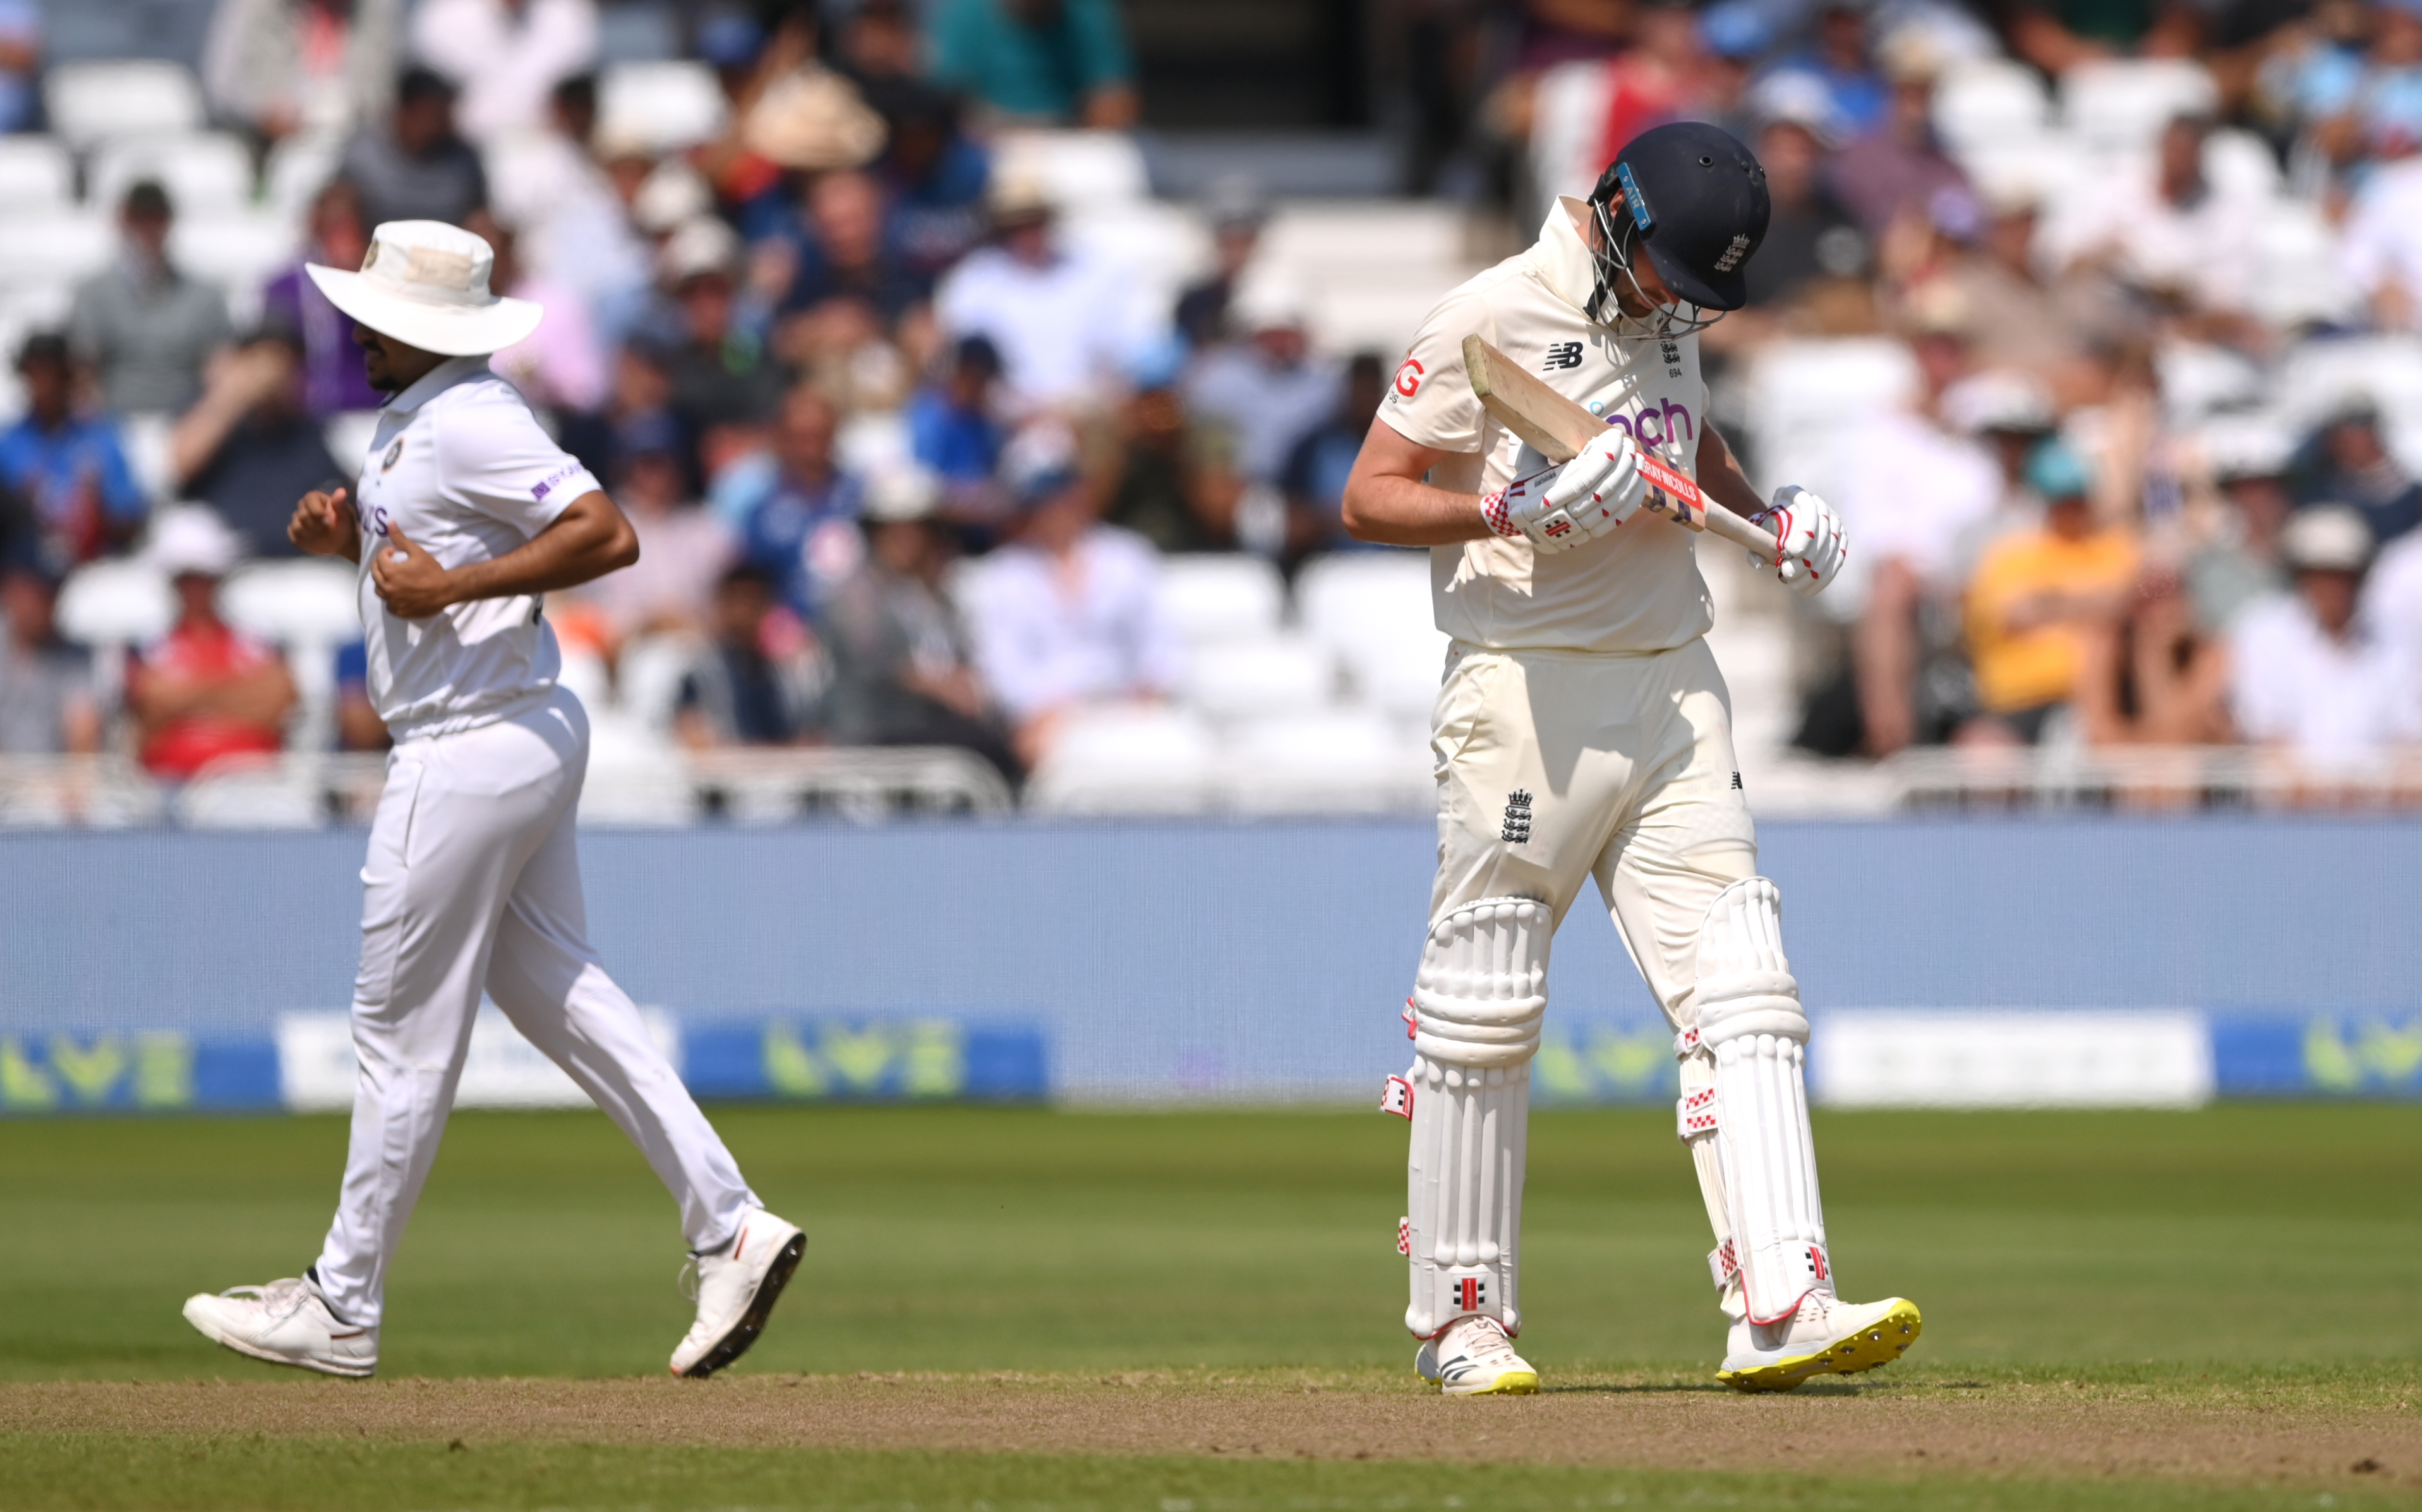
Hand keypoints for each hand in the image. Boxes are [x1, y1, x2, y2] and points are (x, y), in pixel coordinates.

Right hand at [289, 486, 357, 558]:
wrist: (342, 542)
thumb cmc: (344, 525)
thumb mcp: (345, 514)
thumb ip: (339, 503)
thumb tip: (342, 491)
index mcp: (315, 498)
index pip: (309, 499)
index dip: (318, 511)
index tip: (330, 519)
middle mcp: (303, 507)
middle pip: (303, 515)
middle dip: (317, 525)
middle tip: (329, 528)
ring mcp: (297, 520)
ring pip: (297, 527)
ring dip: (312, 534)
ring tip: (323, 534)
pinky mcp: (294, 532)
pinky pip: (294, 536)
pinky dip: (305, 541)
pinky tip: (315, 541)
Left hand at [369, 523, 454, 617]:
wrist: (446, 590)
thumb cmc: (432, 570)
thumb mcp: (417, 552)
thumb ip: (401, 539)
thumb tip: (390, 522)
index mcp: (390, 572)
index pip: (379, 559)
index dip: (386, 553)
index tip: (394, 552)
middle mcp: (387, 588)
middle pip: (375, 575)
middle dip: (381, 566)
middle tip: (391, 564)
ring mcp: (393, 601)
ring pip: (379, 590)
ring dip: (383, 583)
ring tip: (393, 579)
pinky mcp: (399, 611)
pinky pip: (389, 605)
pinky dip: (391, 599)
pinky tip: (399, 594)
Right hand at [1481, 431, 1645, 553]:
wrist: (1518, 522)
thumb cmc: (1523, 486)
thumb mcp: (1527, 463)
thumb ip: (1543, 441)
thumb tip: (1561, 417)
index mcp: (1542, 495)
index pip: (1584, 475)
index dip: (1605, 455)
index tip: (1615, 435)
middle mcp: (1559, 515)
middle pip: (1602, 488)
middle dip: (1621, 463)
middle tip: (1629, 443)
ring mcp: (1575, 528)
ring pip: (1612, 504)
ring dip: (1630, 479)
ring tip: (1637, 459)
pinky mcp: (1587, 535)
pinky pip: (1616, 519)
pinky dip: (1630, 500)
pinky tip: (1639, 482)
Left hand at [1751, 484, 1845, 595]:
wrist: (1782, 525)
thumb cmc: (1768, 528)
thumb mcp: (1757, 534)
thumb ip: (1754, 547)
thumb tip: (1758, 564)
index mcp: (1797, 495)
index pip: (1808, 510)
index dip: (1803, 532)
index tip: (1790, 552)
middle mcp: (1821, 505)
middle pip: (1822, 532)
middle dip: (1806, 557)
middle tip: (1787, 574)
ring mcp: (1834, 522)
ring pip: (1831, 547)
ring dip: (1813, 570)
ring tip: (1793, 584)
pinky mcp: (1841, 539)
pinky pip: (1838, 559)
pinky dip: (1824, 577)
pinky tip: (1808, 590)